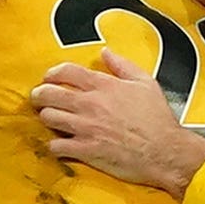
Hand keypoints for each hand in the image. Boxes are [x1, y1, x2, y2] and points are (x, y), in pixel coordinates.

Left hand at [32, 52, 204, 194]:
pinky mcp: (85, 150)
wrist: (165, 151)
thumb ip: (122, 65)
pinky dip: (54, 146)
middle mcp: (90, 104)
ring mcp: (85, 128)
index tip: (48, 78)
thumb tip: (106, 52)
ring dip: (45, 117)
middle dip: (39, 94)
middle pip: (50, 93)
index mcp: (103, 85)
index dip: (52, 73)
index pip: (66, 71)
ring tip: (50, 119)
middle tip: (39, 99)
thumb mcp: (145, 82)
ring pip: (48, 117)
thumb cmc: (158, 118)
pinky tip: (59, 145)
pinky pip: (56, 146)